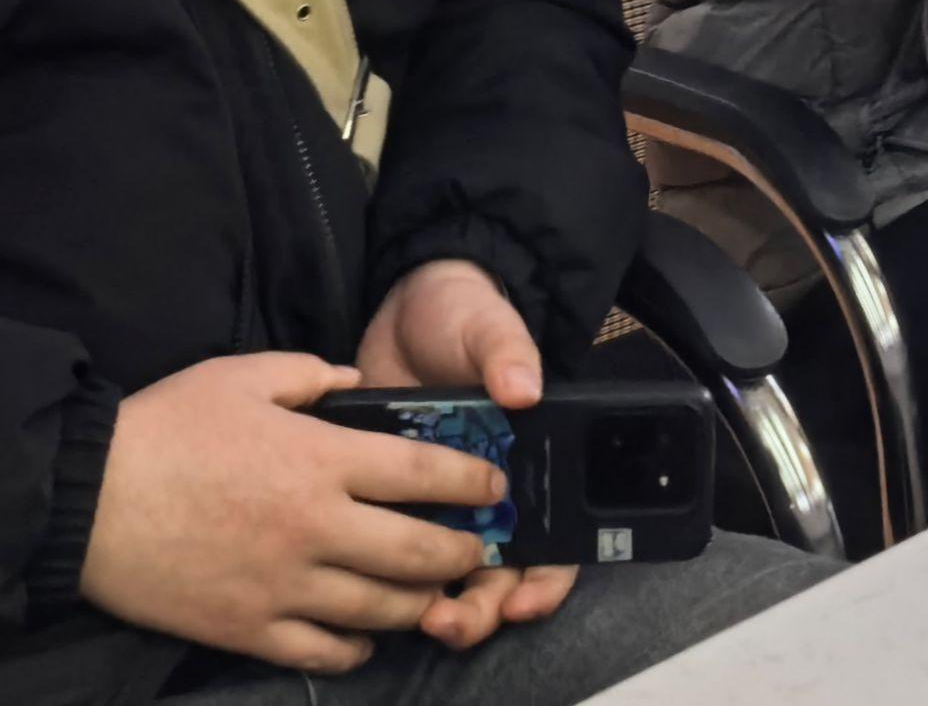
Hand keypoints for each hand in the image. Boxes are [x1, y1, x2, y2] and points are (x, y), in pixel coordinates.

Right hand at [79, 352, 507, 673]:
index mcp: (322, 459)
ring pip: (380, 609)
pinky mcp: (248, 628)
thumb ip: (310, 375)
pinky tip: (366, 639)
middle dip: (463, 553)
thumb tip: (353, 380)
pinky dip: (355, 649)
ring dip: (421, 604)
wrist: (86, 499)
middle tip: (480, 550)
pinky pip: (322, 652)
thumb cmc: (166, 427)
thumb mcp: (243, 375)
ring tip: (438, 595)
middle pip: (418, 552)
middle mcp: (316, 526)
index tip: (494, 488)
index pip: (425, 473)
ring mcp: (284, 585)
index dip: (472, 482)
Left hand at [357, 260, 575, 649]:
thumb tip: (526, 389)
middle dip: (482, 609)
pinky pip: (396, 552)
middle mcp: (491, 494)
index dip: (545, 579)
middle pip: (500, 575)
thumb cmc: (462, 316)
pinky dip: (391, 579)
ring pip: (448, 577)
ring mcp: (441, 502)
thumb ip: (509, 352)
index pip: (553, 538)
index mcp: (531, 460)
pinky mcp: (391, 499)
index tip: (521, 599)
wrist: (404, 307)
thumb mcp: (489, 325)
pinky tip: (373, 589)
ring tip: (421, 620)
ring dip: (441, 608)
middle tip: (452, 620)